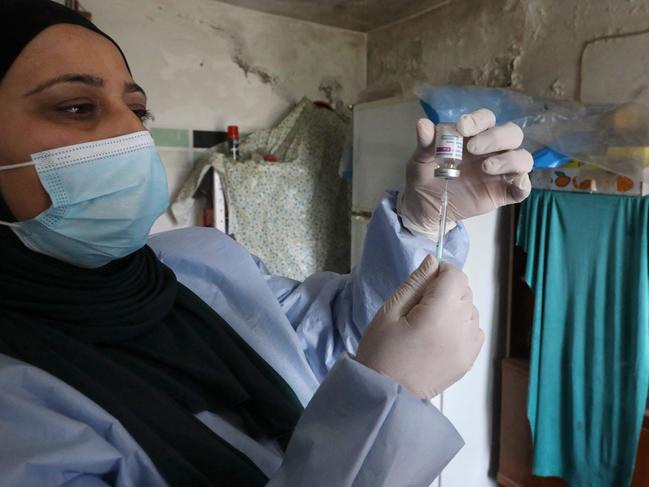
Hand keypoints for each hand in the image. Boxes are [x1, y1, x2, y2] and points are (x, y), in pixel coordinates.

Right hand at [356, 255, 483, 399]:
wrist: (386, 394)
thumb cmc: (381, 351)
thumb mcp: (389, 311)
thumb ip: (415, 283)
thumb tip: (433, 261)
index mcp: (440, 313)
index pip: (455, 276)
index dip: (439, 272)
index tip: (422, 284)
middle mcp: (461, 327)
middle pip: (464, 291)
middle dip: (445, 291)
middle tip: (418, 308)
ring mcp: (469, 346)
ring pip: (470, 309)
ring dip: (454, 309)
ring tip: (428, 325)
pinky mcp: (470, 359)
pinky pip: (473, 329)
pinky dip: (460, 326)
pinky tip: (439, 337)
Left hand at [397, 109, 532, 238]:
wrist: (425, 205)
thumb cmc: (426, 176)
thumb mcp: (421, 160)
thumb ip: (425, 144)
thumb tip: (423, 124)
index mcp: (473, 136)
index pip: (487, 119)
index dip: (478, 120)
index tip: (462, 127)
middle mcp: (492, 150)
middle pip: (512, 133)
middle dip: (496, 137)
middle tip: (473, 148)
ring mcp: (500, 171)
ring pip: (523, 158)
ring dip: (510, 159)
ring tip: (486, 167)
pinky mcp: (504, 192)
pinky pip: (524, 187)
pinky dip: (524, 184)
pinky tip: (513, 184)